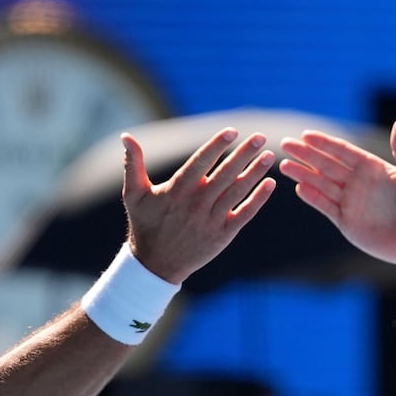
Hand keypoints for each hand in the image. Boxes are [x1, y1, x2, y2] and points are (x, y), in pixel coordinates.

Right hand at [122, 127, 276, 283]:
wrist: (155, 264)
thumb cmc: (144, 224)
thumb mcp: (133, 194)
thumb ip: (132, 164)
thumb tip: (125, 136)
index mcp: (177, 190)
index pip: (200, 162)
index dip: (217, 146)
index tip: (232, 131)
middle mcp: (196, 203)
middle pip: (225, 173)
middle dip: (244, 154)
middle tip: (260, 137)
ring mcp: (211, 220)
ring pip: (237, 191)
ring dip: (255, 172)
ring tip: (269, 156)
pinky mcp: (222, 235)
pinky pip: (244, 214)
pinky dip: (258, 199)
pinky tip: (270, 184)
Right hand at [277, 119, 395, 269]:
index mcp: (372, 168)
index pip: (343, 151)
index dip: (325, 143)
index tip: (306, 135)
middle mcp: (358, 182)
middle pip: (327, 165)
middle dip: (306, 154)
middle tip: (285, 144)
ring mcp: (350, 202)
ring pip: (322, 184)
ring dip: (303, 174)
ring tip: (284, 165)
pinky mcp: (346, 222)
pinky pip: (325, 206)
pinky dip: (312, 197)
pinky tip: (298, 187)